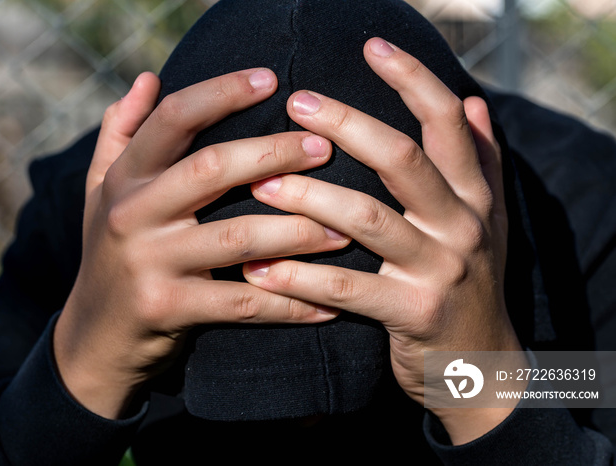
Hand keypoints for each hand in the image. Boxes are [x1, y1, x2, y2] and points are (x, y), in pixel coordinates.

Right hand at [54, 69, 348, 418]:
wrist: (94, 336)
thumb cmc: (110, 252)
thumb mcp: (101, 191)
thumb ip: (121, 134)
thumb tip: (147, 78)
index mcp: (124, 177)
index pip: (173, 118)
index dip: (222, 92)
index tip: (272, 79)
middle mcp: (132, 213)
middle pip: (211, 168)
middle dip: (275, 154)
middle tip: (325, 149)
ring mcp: (149, 263)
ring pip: (238, 237)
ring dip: (298, 232)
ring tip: (343, 228)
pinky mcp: (168, 308)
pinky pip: (243, 304)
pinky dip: (290, 303)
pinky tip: (328, 303)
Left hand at [243, 38, 524, 443]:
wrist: (484, 364)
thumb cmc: (468, 282)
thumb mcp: (486, 220)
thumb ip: (480, 162)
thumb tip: (470, 102)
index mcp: (475, 194)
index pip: (445, 122)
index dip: (412, 78)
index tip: (371, 45)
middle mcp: (463, 225)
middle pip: (402, 159)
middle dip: (347, 125)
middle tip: (296, 103)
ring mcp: (441, 270)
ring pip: (368, 220)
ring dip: (308, 198)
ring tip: (260, 184)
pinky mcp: (413, 314)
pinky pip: (348, 290)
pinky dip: (300, 277)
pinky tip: (259, 269)